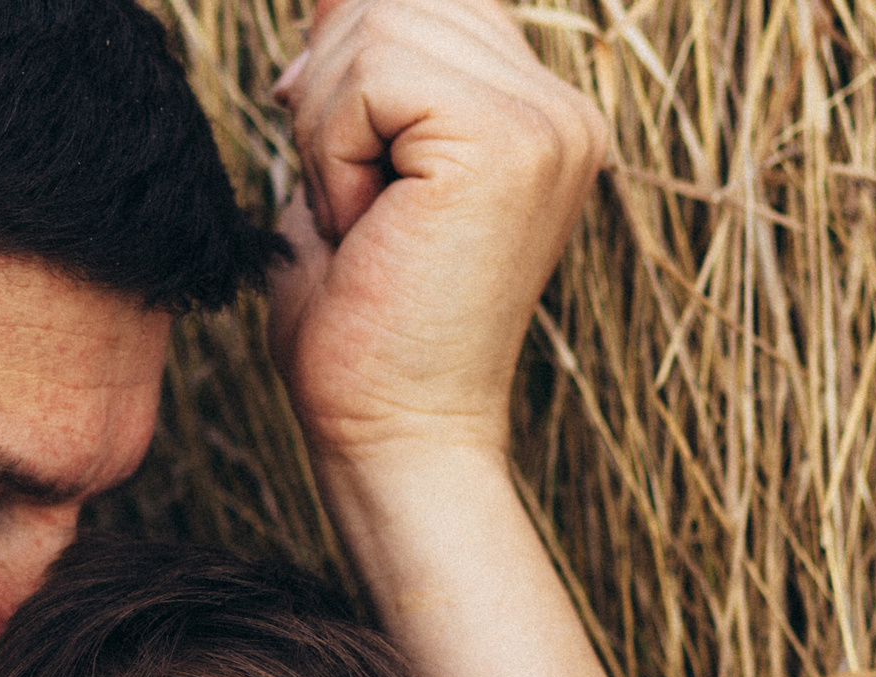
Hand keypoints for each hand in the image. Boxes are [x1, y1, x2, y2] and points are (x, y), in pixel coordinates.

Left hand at [268, 0, 606, 469]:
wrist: (392, 433)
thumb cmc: (358, 334)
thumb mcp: (346, 174)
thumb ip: (352, 84)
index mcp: (537, 114)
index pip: (431, 3)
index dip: (349, 48)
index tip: (314, 130)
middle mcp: (560, 108)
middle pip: (401, 0)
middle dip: (329, 88)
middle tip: (342, 200)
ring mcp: (545, 121)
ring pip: (380, 25)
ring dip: (327, 129)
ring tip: (358, 220)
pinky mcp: (506, 142)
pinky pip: (373, 75)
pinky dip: (333, 150)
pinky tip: (361, 225)